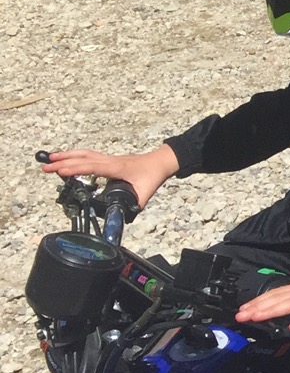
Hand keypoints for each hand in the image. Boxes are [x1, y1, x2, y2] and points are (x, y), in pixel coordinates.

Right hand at [38, 143, 178, 207]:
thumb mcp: (145, 193)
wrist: (160, 162)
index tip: (61, 171)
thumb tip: (122, 218)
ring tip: (49, 159)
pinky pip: (87, 155)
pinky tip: (64, 159)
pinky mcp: (107, 159)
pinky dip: (74, 156)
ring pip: (84, 154)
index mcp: (117, 168)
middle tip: (46, 167)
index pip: (94, 167)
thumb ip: (133, 206)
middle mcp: (110, 161)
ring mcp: (108, 158)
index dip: (77, 168)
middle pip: (84, 158)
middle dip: (63, 162)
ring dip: (66, 155)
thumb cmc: (152, 175)